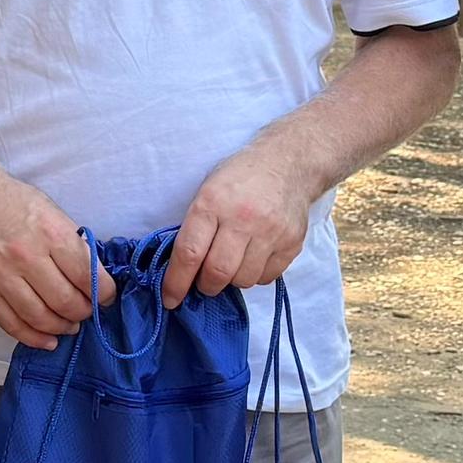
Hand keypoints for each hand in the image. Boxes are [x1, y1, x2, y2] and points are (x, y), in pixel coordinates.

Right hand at [0, 168, 104, 348]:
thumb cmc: (16, 204)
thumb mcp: (54, 214)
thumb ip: (74, 246)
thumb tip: (94, 280)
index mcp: (50, 233)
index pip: (86, 275)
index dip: (104, 293)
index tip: (107, 298)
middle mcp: (26, 256)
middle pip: (65, 301)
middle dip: (83, 312)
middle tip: (87, 311)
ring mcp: (2, 276)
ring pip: (40, 318)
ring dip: (61, 327)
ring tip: (70, 325)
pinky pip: (12, 324)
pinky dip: (34, 337)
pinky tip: (48, 339)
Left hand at [169, 142, 321, 304]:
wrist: (287, 163)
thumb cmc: (239, 178)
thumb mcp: (208, 190)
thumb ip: (195, 228)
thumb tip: (181, 271)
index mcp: (213, 202)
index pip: (190, 253)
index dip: (176, 282)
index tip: (170, 299)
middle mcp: (243, 217)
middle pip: (218, 273)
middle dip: (206, 286)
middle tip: (205, 281)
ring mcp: (271, 231)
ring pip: (243, 280)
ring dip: (232, 280)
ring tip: (232, 262)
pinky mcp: (292, 242)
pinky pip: (267, 277)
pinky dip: (255, 275)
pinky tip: (254, 257)